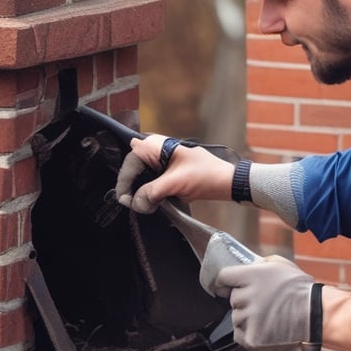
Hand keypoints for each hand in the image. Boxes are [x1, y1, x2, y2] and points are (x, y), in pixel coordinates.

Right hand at [115, 134, 234, 212]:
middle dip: (132, 188)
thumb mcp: (175, 184)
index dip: (125, 183)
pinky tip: (153, 201)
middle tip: (136, 205)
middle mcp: (155, 148)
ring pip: (141, 176)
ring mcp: (161, 158)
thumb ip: (151, 191)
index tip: (126, 201)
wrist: (226, 181)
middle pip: (133, 169)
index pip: (129, 163)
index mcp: (155, 145)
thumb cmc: (204, 176)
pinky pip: (151, 179)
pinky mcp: (167, 169)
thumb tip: (135, 203)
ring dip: (142, 191)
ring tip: (145, 205)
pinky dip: (151, 191)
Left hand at [207, 256, 315, 350]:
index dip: (224, 283)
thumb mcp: (281, 264)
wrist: (317, 315)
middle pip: (233, 299)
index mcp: (251, 276)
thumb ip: (260, 263)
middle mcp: (247, 296)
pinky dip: (248, 333)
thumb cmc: (302, 290)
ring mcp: (248, 318)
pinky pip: (239, 334)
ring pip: (236, 317)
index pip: (223, 277)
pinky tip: (264, 329)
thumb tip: (249, 265)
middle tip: (264, 303)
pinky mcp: (252, 338)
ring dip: (247, 318)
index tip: (224, 288)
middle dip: (245, 300)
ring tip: (269, 317)